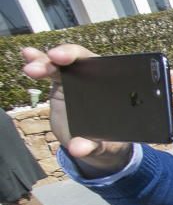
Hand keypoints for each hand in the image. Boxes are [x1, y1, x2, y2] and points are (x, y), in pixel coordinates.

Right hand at [21, 45, 134, 177]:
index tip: (82, 64)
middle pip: (82, 60)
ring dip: (47, 62)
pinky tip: (27, 55)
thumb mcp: (102, 146)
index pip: (107, 70)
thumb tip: (78, 149)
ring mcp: (77, 80)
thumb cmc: (106, 142)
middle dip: (68, 55)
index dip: (95, 63)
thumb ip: (92, 147)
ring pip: (62, 64)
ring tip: (33, 69)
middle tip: (54, 58)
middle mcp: (95, 80)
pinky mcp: (61, 84)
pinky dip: (39, 63)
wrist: (92, 145)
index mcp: (113, 90)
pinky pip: (50, 70)